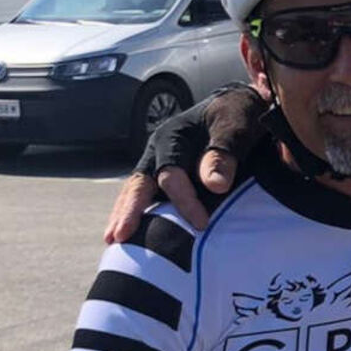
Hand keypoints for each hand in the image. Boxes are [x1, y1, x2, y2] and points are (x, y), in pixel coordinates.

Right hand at [103, 83, 264, 240]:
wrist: (238, 110)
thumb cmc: (237, 117)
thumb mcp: (234, 128)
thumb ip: (223, 154)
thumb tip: (215, 185)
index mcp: (171, 137)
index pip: (171, 174)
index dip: (184, 200)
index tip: (201, 224)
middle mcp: (157, 152)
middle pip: (139, 184)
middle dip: (129, 210)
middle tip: (119, 237)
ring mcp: (157, 164)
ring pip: (136, 192)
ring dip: (124, 215)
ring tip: (112, 240)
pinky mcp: (164, 176)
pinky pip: (146, 196)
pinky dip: (136, 213)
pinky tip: (130, 234)